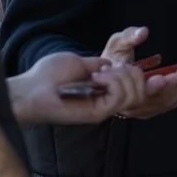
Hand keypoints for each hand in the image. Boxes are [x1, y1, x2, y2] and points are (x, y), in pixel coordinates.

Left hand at [8, 52, 146, 124]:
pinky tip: (96, 78)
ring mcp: (103, 109)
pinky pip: (118, 97)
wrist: (32, 88)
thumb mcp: (79, 62)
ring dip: (122, 77)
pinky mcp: (98, 114)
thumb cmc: (49, 76)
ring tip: (101, 74)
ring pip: (133, 95)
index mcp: (104, 90)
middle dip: (133, 73)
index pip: (137, 89)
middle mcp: (107, 101)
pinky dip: (112, 82)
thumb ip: (99, 64)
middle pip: (141, 92)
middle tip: (111, 68)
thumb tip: (112, 63)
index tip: (140, 67)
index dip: (145, 78)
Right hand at [101, 26, 176, 120]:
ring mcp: (142, 109)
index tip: (166, 75)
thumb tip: (142, 33)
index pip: (140, 92)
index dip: (154, 86)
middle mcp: (132, 103)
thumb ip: (128, 37)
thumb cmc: (113, 61)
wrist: (106, 77)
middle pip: (159, 99)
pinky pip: (169, 104)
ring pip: (166, 103)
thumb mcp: (117, 44)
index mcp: (122, 88)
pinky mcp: (151, 109)